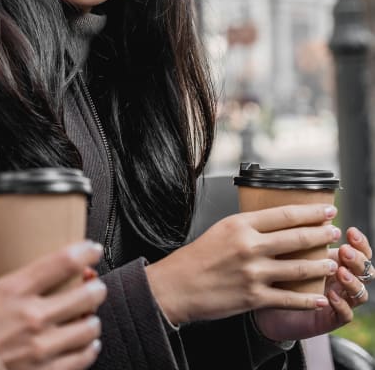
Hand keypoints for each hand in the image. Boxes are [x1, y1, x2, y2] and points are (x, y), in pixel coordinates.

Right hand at [0, 242, 105, 369]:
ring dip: (92, 320)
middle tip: (95, 285)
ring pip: (89, 329)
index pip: (63, 262)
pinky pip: (82, 358)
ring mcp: (42, 348)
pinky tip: (87, 344)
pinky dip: (89, 349)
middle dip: (96, 288)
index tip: (92, 249)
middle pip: (86, 295)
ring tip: (89, 317)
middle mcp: (32, 316)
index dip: (85, 252)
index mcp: (12, 290)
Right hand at [146, 204, 338, 324]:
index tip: (325, 210)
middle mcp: (248, 247)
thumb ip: (247, 228)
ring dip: (320, 266)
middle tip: (333, 232)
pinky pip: (289, 298)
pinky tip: (319, 298)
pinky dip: (308, 300)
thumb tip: (275, 226)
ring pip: (298, 268)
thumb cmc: (196, 258)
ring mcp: (253, 273)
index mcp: (239, 225)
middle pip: (296, 238)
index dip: (310, 212)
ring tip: (332, 263)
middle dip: (321, 235)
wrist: (177, 285)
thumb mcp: (219, 230)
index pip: (283, 215)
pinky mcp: (254, 297)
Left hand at [254, 226, 372, 340]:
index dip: (359, 241)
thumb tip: (286, 205)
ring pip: (360, 292)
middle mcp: (339, 278)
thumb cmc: (273, 273)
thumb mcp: (282, 249)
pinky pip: (345, 314)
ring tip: (341, 272)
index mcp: (333, 259)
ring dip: (353, 281)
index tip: (349, 230)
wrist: (262, 305)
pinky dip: (341, 305)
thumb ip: (290, 233)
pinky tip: (331, 297)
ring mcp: (338, 299)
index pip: (357, 249)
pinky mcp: (329, 318)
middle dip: (358, 259)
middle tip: (344, 250)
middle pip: (364, 269)